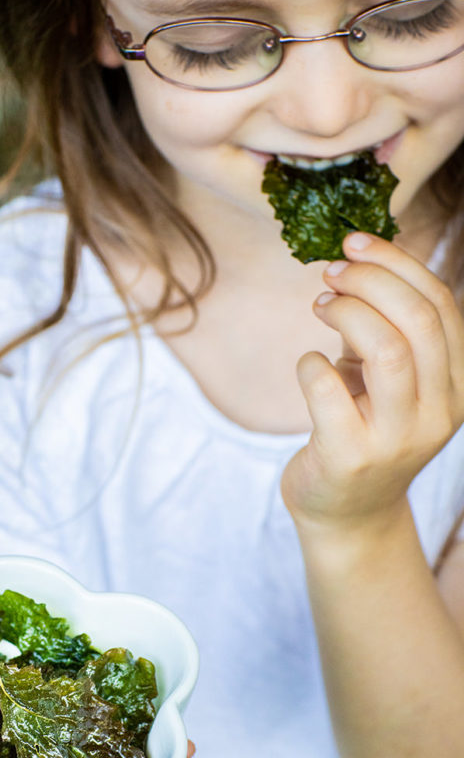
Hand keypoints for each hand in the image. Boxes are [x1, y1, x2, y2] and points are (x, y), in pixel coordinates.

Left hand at [281, 231, 463, 533]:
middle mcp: (440, 412)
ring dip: (344, 313)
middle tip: (330, 274)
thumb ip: (384, 326)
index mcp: (458, 384)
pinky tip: (308, 365)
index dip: (397, 263)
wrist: (347, 513)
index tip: (356, 244)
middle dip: (370, 280)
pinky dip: (309, 363)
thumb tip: (358, 258)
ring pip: (386, 349)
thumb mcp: (387, 378)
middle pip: (418, 319)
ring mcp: (398, 438)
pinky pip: (326, 389)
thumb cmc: (364, 430)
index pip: (441, 304)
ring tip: (320, 307)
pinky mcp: (350, 457)